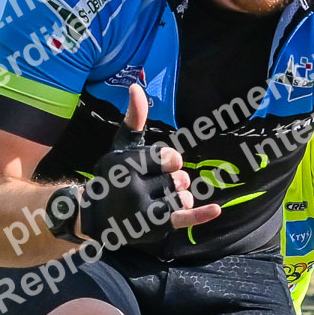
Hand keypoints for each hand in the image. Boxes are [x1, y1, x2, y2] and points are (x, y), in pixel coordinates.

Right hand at [46, 85, 218, 245]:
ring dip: (180, 198)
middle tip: (156, 187)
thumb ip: (134, 119)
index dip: (171, 162)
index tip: (161, 167)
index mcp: (128, 165)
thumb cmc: (114, 176)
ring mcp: (144, 209)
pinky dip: (200, 215)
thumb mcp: (121, 147)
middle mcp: (134, 187)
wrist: (97, 216)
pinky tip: (215, 209)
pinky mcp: (153, 227)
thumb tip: (136, 87)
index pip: (170, 158)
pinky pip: (182, 219)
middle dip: (175, 181)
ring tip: (161, 201)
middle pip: (179, 178)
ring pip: (184, 197)